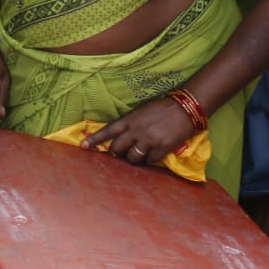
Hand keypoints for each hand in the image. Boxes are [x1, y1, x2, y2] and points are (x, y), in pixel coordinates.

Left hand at [82, 96, 198, 164]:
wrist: (185, 108)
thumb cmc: (161, 108)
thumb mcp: (140, 112)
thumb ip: (129, 123)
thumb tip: (118, 137)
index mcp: (129, 120)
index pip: (107, 131)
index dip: (94, 140)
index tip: (83, 146)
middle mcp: (136, 131)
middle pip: (116, 148)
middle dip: (116, 152)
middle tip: (121, 151)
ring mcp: (149, 140)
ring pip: (131, 157)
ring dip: (132, 158)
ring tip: (137, 153)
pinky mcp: (162, 147)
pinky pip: (149, 160)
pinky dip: (148, 160)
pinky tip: (152, 154)